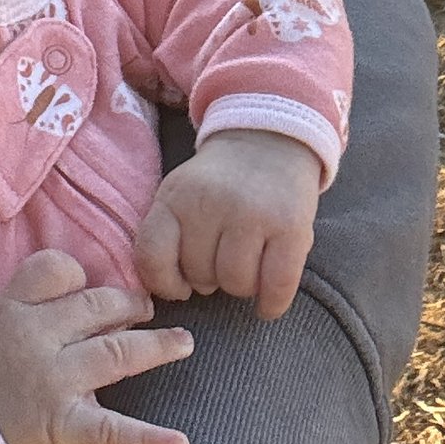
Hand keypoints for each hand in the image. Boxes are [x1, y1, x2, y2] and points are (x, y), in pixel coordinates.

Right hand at [0, 250, 195, 443]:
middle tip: (150, 308)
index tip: (96, 290)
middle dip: (130, 305)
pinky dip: (149, 439)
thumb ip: (33, 290)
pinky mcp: (67, 428)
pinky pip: (113, 431)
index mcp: (16, 311)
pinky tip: (182, 442)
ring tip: (185, 343)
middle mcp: (36, 341)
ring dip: (157, 346)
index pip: (59, 271)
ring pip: (116, 353)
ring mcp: (55, 384)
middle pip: (97, 308)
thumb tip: (89, 282)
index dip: (83, 278)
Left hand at [133, 132, 321, 318]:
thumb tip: (173, 292)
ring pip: (237, 284)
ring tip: (246, 265)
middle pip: (200, 277)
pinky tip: (267, 300)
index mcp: (176, 197)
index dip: (165, 284)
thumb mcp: (179, 194)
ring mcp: (253, 214)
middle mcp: (212, 203)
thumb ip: (166, 235)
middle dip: (209, 279)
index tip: (180, 286)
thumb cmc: (219, 184)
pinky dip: (271, 303)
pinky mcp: (291, 227)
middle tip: (222, 259)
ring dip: (241, 286)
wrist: (269, 141)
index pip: (153, 257)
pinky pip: (276, 286)